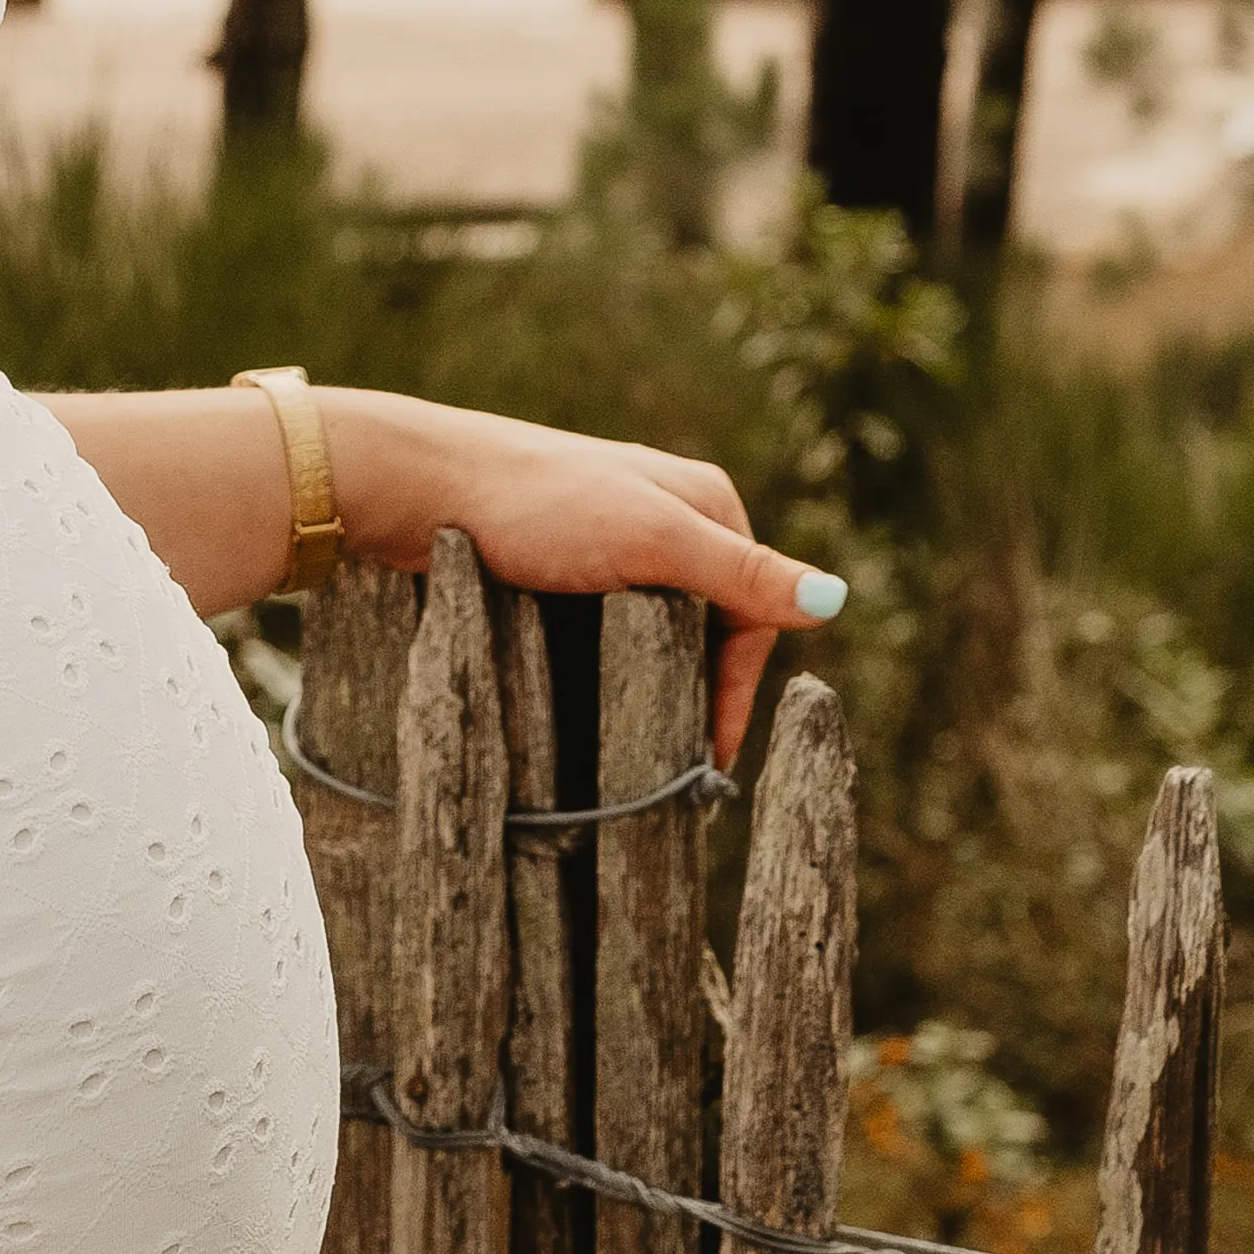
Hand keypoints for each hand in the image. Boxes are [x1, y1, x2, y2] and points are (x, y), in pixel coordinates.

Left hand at [346, 398, 843, 769]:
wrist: (417, 486)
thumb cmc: (534, 504)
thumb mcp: (647, 540)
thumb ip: (739, 574)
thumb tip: (836, 600)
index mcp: (705, 503)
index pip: (753, 614)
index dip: (734, 690)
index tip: (707, 761)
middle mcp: (666, 517)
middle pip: (707, 628)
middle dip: (694, 692)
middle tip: (671, 767)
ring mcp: (610, 541)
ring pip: (654, 636)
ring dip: (647, 688)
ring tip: (629, 748)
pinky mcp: (560, 565)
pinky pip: (602, 633)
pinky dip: (603, 673)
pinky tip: (586, 703)